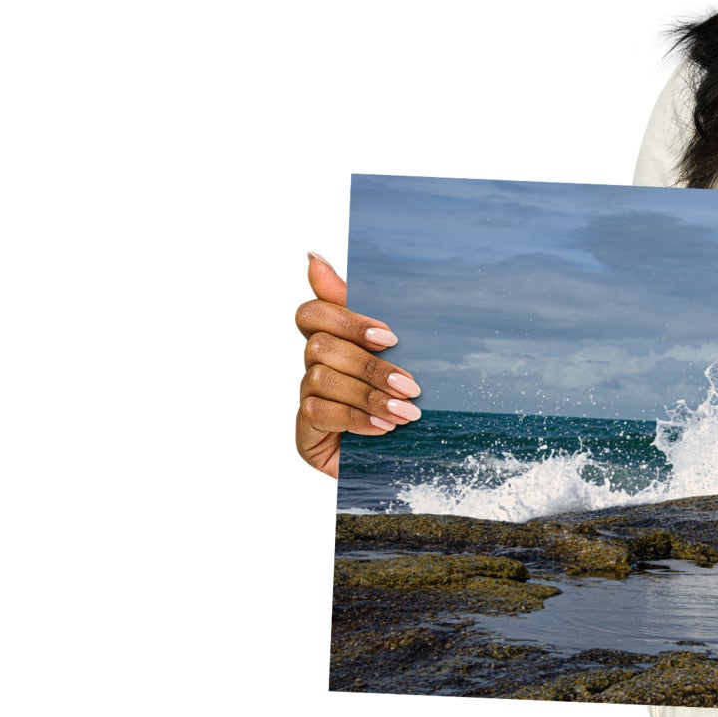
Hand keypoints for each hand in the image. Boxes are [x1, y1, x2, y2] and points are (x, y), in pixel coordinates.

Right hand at [294, 252, 422, 477]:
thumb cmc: (402, 400)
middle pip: (321, 346)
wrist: (405, 459)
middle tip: (411, 385)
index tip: (390, 337)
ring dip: (369, 395)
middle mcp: (314, 366)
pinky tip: (384, 428)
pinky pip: (319, 412)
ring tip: (406, 412)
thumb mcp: (397, 355)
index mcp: (334, 341)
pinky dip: (356, 418)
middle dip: (370, 366)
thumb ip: (364, 310)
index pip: (313, 313)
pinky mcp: (305, 431)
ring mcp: (307, 398)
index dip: (347, 320)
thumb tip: (312, 257)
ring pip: (322, 378)